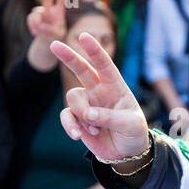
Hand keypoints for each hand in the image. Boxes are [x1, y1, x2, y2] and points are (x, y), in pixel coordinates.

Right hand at [27, 0, 66, 42]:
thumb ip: (51, 30)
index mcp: (59, 14)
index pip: (61, 4)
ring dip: (38, 25)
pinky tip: (37, 31)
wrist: (46, 37)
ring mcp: (40, 12)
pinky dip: (33, 27)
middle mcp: (49, 10)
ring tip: (43, 31)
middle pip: (46, 0)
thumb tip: (40, 25)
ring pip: (36, 17)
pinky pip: (31, 20)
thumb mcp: (57, 35)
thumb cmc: (55, 35)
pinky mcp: (32, 15)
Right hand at [51, 33, 149, 161]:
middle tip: (54, 44)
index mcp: (116, 87)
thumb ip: (110, 117)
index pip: (105, 66)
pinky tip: (78, 136)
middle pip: (82, 70)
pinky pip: (66, 116)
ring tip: (95, 129)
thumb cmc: (133, 132)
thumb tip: (87, 114)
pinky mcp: (78, 119)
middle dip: (69, 57)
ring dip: (81, 114)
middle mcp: (100, 92)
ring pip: (73, 98)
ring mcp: (87, 104)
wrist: (126, 152)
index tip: (85, 37)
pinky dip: (70, 126)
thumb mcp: (130, 124)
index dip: (95, 51)